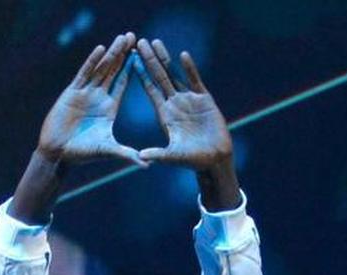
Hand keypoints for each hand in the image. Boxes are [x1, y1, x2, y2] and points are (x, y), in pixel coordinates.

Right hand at [37, 33, 145, 167]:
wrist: (58, 152)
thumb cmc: (82, 154)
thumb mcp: (108, 150)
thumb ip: (127, 154)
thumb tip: (148, 164)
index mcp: (109, 109)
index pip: (123, 84)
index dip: (132, 69)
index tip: (141, 55)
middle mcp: (99, 98)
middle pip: (113, 71)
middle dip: (123, 54)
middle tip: (134, 37)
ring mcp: (86, 93)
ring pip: (101, 68)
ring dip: (111, 53)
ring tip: (122, 38)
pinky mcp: (73, 92)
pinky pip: (84, 74)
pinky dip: (92, 62)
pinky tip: (101, 50)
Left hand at [135, 39, 232, 171]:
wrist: (215, 159)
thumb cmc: (193, 161)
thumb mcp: (174, 157)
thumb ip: (158, 155)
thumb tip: (141, 156)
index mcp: (164, 114)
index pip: (150, 89)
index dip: (141, 73)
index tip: (131, 58)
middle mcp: (174, 104)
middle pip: (159, 76)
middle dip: (149, 59)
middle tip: (139, 41)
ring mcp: (188, 99)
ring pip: (174, 74)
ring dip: (165, 58)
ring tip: (156, 42)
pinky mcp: (204, 99)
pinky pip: (195, 80)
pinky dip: (189, 68)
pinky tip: (183, 55)